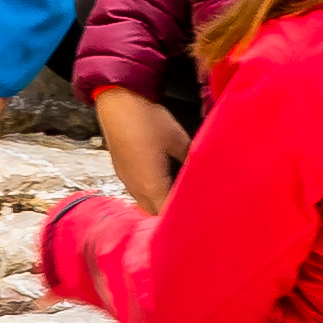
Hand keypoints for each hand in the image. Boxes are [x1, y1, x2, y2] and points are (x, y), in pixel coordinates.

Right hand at [93, 95, 187, 214]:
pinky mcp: (123, 173)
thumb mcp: (179, 140)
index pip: (168, 216)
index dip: (182, 218)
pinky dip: (152, 193)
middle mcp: (137, 190)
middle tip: (192, 203)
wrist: (118, 103)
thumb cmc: (149, 121)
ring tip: (179, 192)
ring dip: (161, 202)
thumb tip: (204, 170)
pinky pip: (139, 192)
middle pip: (156, 214)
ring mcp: (127, 182)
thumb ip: (191, 159)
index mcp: (152, 186)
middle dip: (171, 213)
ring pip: (146, 204)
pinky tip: (163, 179)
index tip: (198, 213)